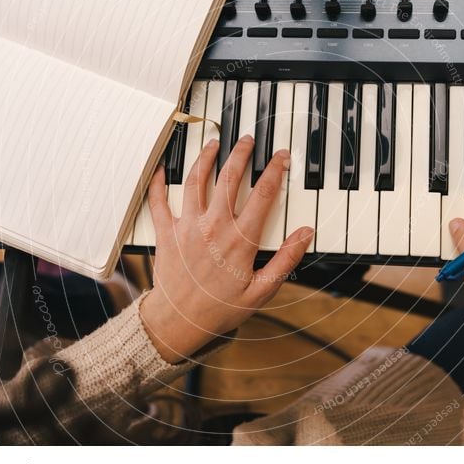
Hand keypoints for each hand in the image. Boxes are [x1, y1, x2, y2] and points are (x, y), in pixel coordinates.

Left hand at [139, 136, 313, 362]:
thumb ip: (285, 260)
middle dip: (241, 154)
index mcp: (240, 240)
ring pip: (196, 181)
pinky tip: (162, 168)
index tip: (281, 157)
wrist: (179, 322)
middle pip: (229, 178)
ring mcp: (188, 227)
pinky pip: (159, 201)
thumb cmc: (220, 309)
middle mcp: (214, 226)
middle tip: (247, 140)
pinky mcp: (167, 232)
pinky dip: (159, 182)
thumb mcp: (261, 291)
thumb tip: (304, 234)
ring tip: (213, 144)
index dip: (274, 170)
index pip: (263, 194)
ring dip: (206, 158)